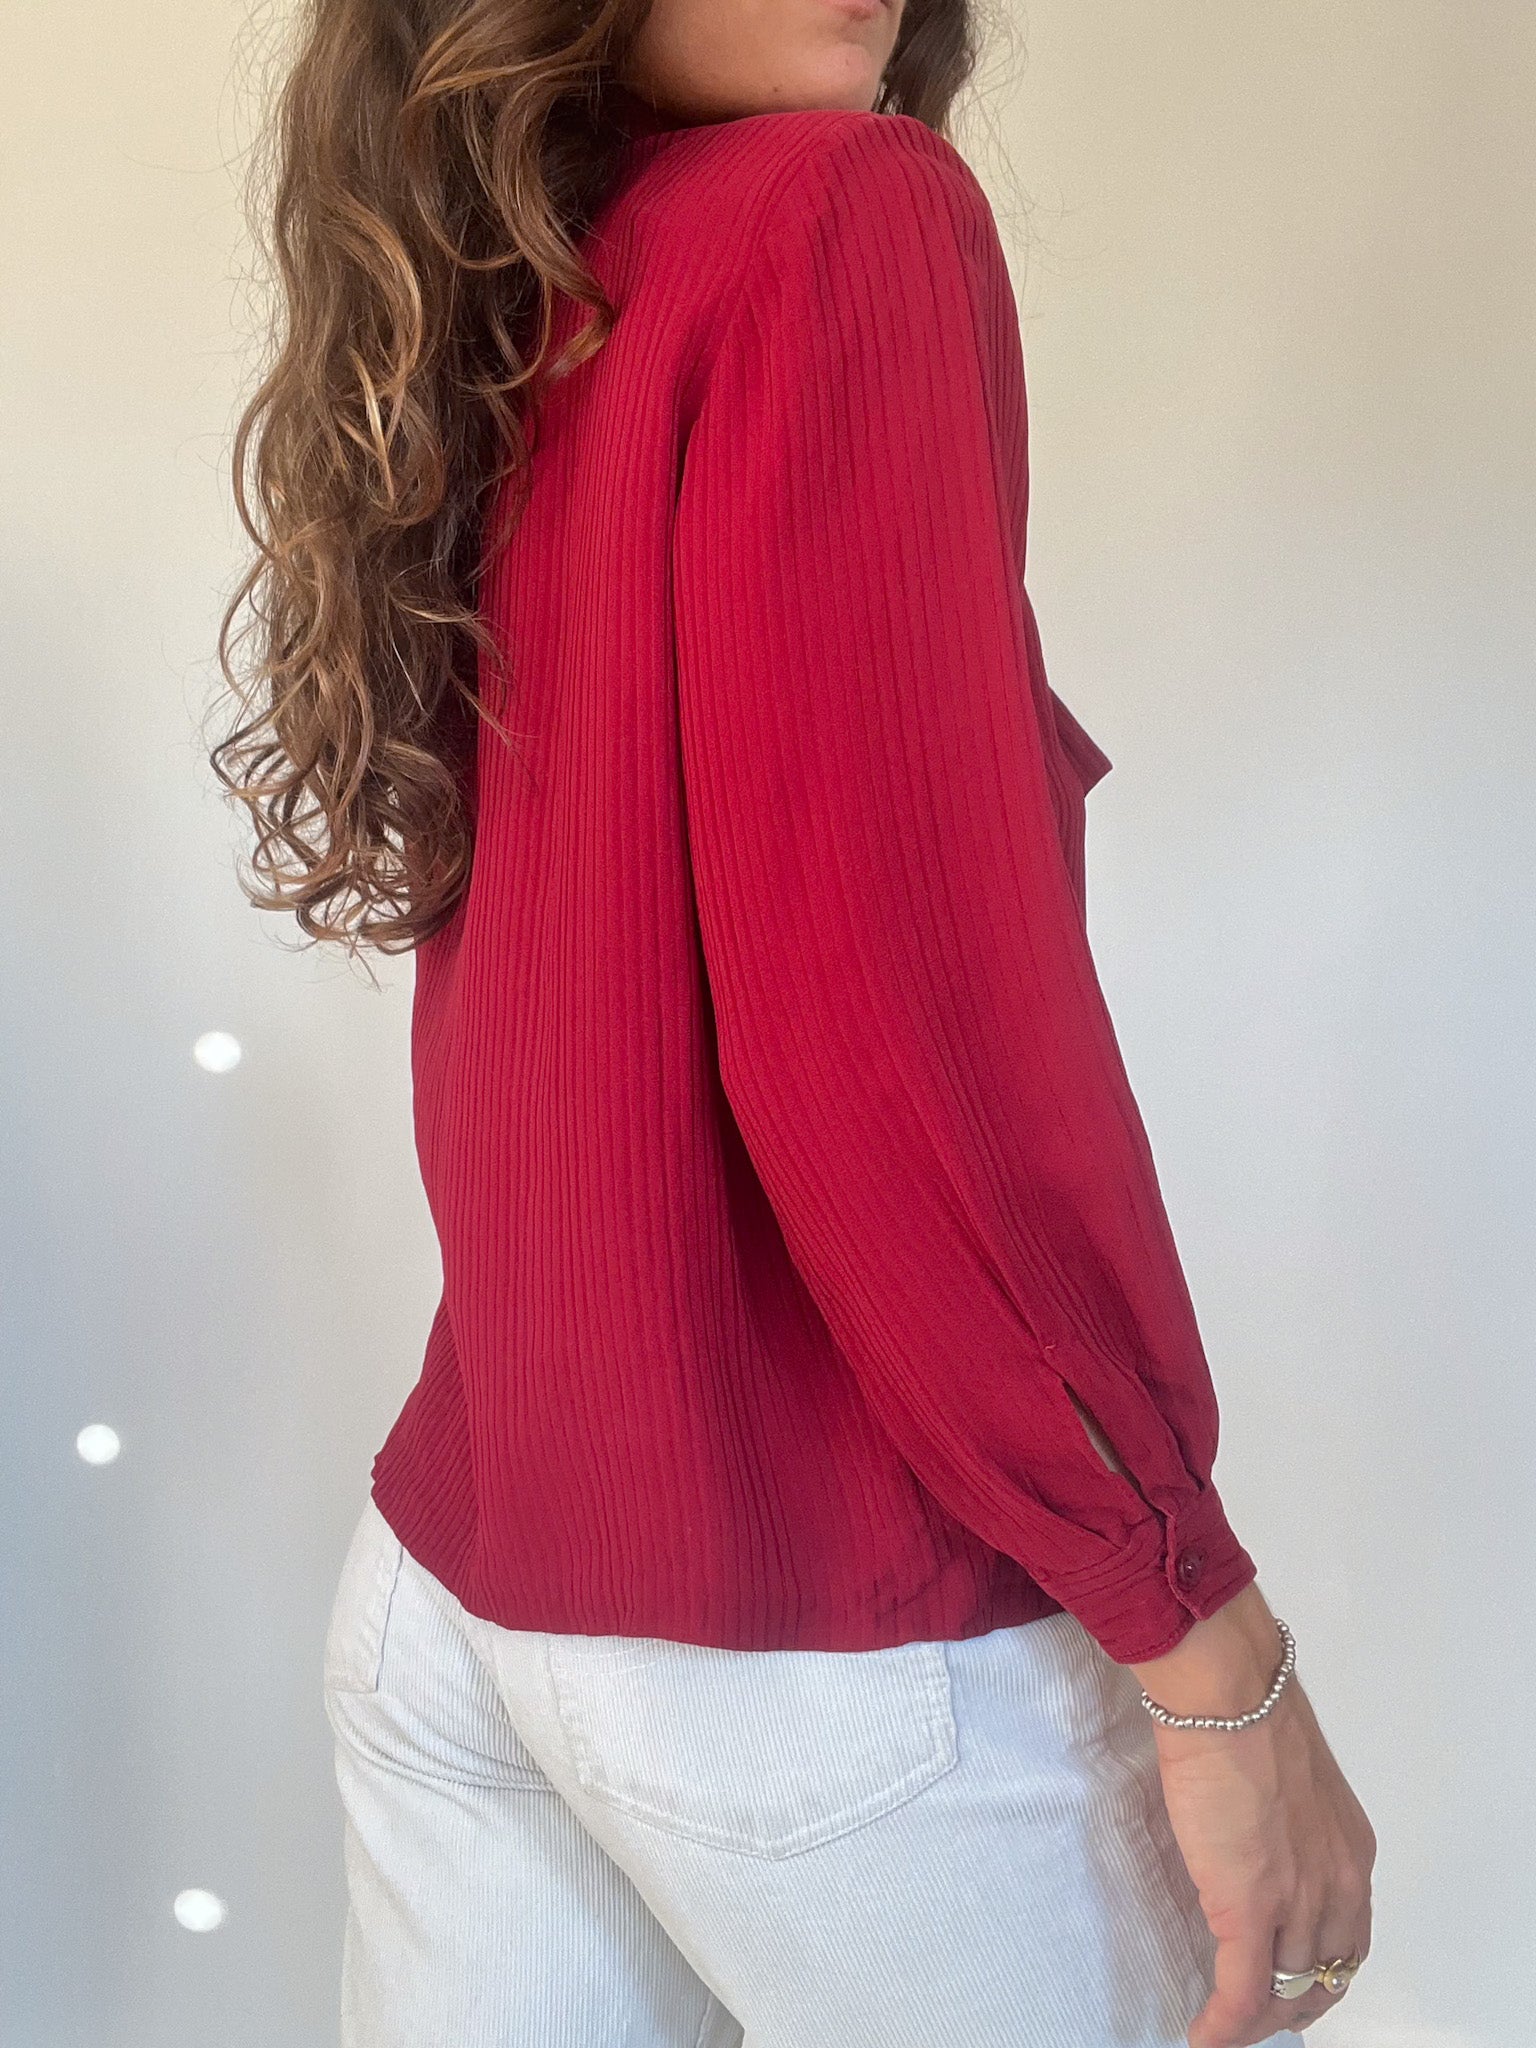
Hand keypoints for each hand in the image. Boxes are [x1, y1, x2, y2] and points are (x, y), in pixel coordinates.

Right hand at [1131, 1585, 1376, 2047]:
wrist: (1230, 1695)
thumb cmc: (1247, 1711)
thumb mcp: (1289, 1779)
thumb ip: (1286, 1823)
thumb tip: (1252, 1841)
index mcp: (1350, 1852)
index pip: (1348, 1937)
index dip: (1320, 1970)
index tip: (1293, 1982)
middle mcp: (1339, 1886)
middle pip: (1323, 1975)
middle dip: (1293, 2007)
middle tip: (1259, 2017)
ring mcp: (1297, 1901)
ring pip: (1285, 1993)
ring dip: (1254, 2020)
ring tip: (1225, 2027)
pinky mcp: (1250, 1910)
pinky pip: (1243, 1993)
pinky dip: (1224, 2025)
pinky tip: (1202, 2037)